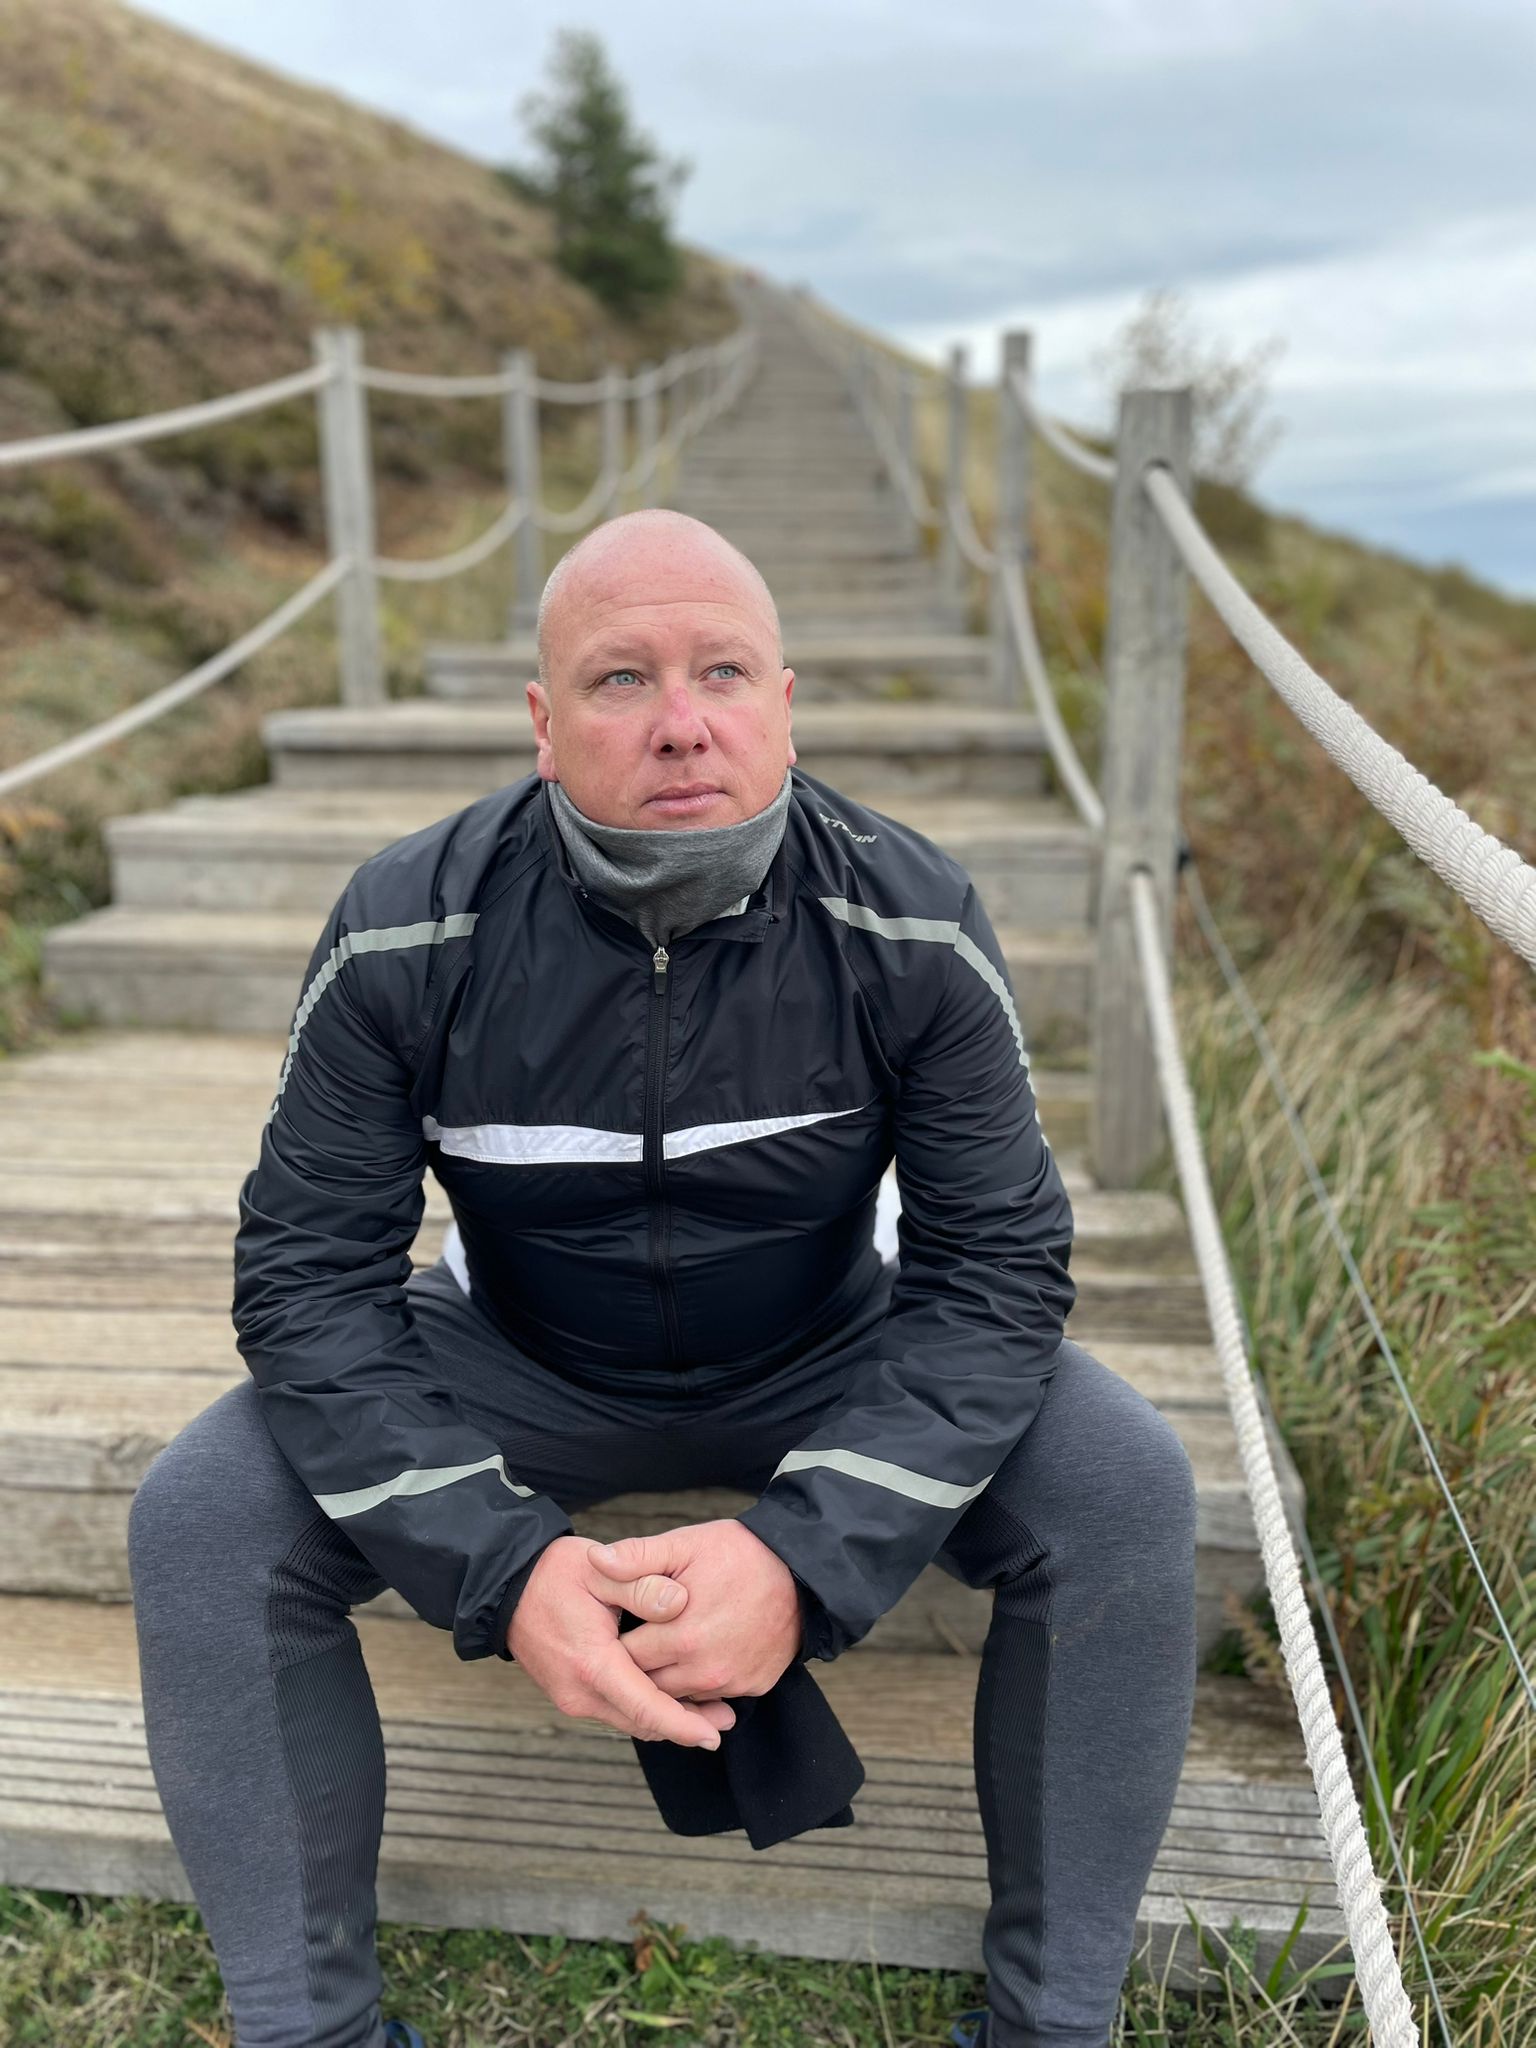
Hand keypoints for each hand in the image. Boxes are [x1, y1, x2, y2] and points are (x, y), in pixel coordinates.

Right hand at [508, 1534, 733, 1746]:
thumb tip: (680, 1602)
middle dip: (684, 1726)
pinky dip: (644, 1709)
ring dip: (665, 1719)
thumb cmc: (555, 1572)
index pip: (645, 1706)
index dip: (683, 1724)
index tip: (714, 1735)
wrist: (507, 1586)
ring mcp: (571, 1697)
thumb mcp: (601, 1569)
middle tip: (726, 1720)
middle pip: (641, 1722)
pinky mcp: (570, 1694)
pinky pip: (615, 1710)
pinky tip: (670, 1698)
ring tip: (709, 1714)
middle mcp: (579, 1691)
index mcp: (591, 1663)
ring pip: (629, 1720)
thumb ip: (642, 1584)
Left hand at [587, 1520, 800, 1703]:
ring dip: (666, 1676)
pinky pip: (711, 1695)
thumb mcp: (685, 1545)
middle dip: (635, 1666)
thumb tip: (594, 1561)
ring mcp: (732, 1683)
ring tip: (663, 1644)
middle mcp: (705, 1671)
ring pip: (678, 1694)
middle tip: (634, 1636)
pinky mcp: (753, 1687)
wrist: (802, 1571)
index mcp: (681, 1637)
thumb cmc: (739, 1553)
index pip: (623, 1660)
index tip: (612, 1626)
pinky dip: (699, 1680)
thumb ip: (637, 1556)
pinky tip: (697, 1653)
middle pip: (647, 1684)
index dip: (613, 1643)